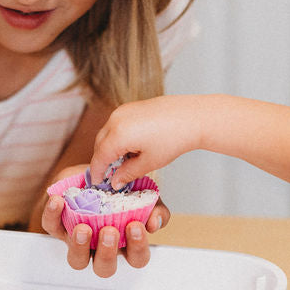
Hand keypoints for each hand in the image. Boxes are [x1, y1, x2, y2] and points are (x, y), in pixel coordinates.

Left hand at [41, 165, 171, 277]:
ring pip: (77, 260)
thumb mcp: (143, 194)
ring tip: (83, 227)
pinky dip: (52, 215)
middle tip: (109, 231)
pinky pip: (51, 227)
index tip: (136, 225)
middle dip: (107, 252)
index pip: (137, 258)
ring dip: (79, 246)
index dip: (137, 248)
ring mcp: (79, 241)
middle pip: (104, 268)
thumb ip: (155, 208)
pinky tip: (58, 200)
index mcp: (126, 243)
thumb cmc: (121, 190)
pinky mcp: (58, 227)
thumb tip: (154, 222)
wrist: (94, 173)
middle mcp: (102, 248)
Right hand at [90, 95, 204, 188]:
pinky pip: (116, 125)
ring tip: (125, 163)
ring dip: (110, 148)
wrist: (192, 117)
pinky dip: (118, 137)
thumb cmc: (174, 139)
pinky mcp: (130, 107)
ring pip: (107, 133)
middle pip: (100, 144)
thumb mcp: (149, 162)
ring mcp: (122, 111)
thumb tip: (115, 182)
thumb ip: (128, 173)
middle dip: (102, 160)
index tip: (98, 183)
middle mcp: (116, 120)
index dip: (97, 172)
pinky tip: (132, 148)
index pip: (99, 157)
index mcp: (119, 135)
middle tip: (110, 176)